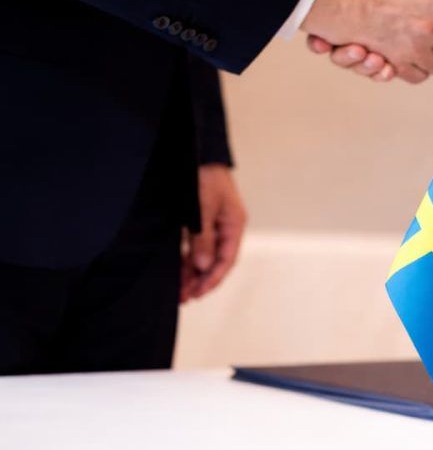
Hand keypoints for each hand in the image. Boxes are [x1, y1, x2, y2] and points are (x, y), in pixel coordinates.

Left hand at [180, 164, 246, 302]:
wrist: (197, 152)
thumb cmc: (204, 175)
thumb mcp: (202, 208)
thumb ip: (203, 237)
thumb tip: (203, 265)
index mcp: (234, 224)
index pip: (226, 259)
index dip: (213, 278)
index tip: (198, 293)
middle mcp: (227, 226)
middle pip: (216, 261)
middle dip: (201, 280)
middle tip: (185, 297)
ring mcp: (215, 223)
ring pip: (205, 255)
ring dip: (193, 272)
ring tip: (179, 290)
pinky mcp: (201, 220)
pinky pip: (197, 245)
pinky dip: (189, 259)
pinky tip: (179, 271)